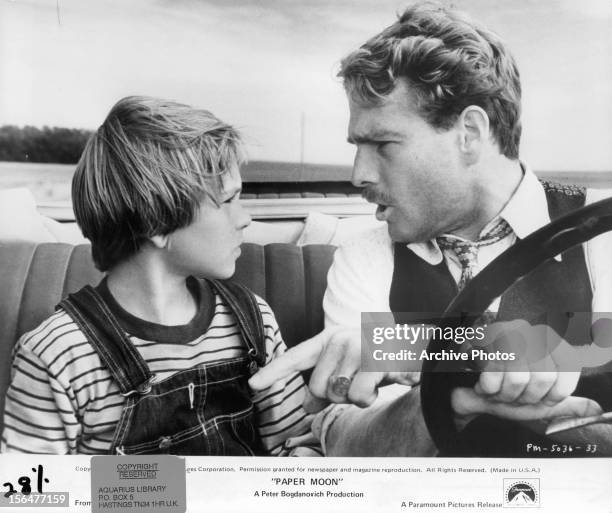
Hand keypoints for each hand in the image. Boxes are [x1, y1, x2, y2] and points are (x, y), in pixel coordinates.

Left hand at [249, 327, 419, 411]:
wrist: (422, 344)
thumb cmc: (383, 358)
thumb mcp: (351, 367)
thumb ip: (327, 381)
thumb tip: (308, 405)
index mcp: (330, 339)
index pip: (296, 357)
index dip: (273, 372)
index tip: (252, 384)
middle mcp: (340, 339)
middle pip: (317, 388)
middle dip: (335, 396)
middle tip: (357, 383)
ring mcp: (358, 346)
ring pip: (338, 394)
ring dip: (355, 398)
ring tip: (371, 381)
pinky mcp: (376, 359)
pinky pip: (358, 396)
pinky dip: (370, 398)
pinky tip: (383, 382)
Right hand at [452, 319, 596, 423]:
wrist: (467, 393)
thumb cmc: (504, 394)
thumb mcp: (540, 405)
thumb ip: (568, 406)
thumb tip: (595, 408)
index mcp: (550, 345)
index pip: (568, 369)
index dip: (553, 393)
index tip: (538, 398)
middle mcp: (531, 332)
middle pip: (542, 375)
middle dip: (525, 396)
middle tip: (513, 395)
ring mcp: (506, 332)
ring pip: (517, 377)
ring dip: (504, 394)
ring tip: (497, 389)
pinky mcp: (480, 340)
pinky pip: (492, 375)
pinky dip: (487, 388)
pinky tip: (483, 382)